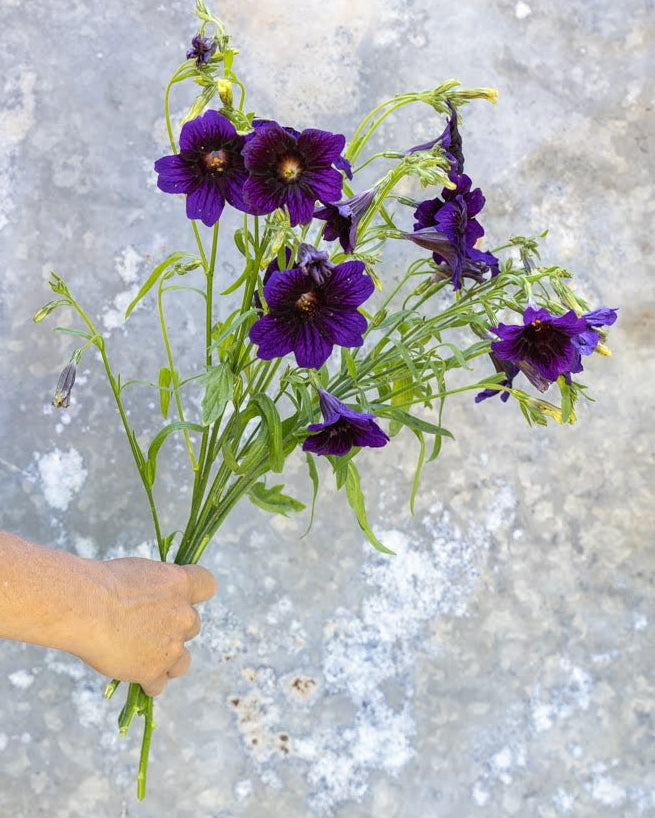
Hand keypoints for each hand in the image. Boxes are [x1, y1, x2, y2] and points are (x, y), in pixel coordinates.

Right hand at [71, 558, 216, 695]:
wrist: (85, 607)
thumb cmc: (104, 583)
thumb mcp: (140, 572)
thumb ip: (158, 589)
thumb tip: (157, 600)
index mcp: (181, 584)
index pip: (207, 585)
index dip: (194, 593)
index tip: (178, 597)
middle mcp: (184, 615)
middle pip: (192, 626)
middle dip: (174, 629)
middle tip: (146, 628)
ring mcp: (171, 646)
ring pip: (182, 661)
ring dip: (168, 660)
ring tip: (143, 656)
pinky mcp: (153, 671)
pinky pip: (158, 685)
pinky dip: (146, 681)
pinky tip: (132, 674)